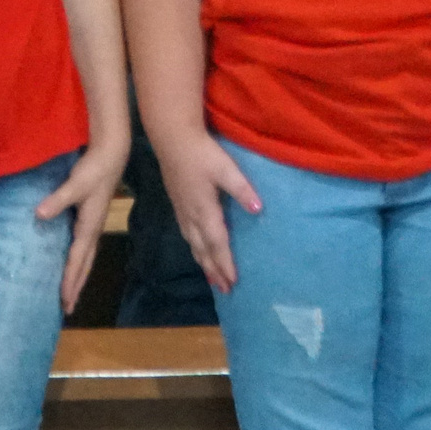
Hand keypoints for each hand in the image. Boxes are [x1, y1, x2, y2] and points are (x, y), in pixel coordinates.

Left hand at [36, 139, 130, 314]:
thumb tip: (38, 215)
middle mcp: (92, 231)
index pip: (77, 260)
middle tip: (67, 308)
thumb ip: (57, 200)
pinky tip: (70, 263)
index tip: (64, 300)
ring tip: (70, 293)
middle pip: (84, 265)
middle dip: (76, 287)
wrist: (111, 155)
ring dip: (78, 277)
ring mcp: (93, 226)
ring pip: (85, 259)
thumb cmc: (94, 170)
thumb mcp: (75, 184)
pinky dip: (77, 262)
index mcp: (89, 227)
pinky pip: (83, 248)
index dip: (70, 280)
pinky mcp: (90, 219)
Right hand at [157, 129, 261, 294]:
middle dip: (214, 271)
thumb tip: (259, 210)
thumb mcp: (226, 169)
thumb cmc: (201, 153)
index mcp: (205, 211)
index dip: (225, 264)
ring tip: (212, 278)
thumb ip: (242, 190)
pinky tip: (197, 249)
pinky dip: (194, 248)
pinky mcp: (178, 204)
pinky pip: (186, 235)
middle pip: (203, 250)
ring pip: (193, 245)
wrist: (172, 139)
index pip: (217, 244)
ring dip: (203, 263)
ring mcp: (182, 211)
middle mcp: (191, 216)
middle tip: (225, 290)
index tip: (233, 282)